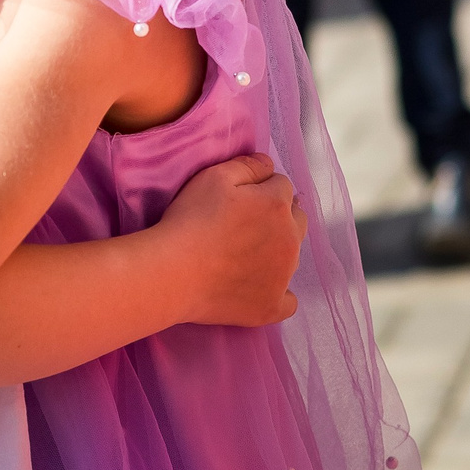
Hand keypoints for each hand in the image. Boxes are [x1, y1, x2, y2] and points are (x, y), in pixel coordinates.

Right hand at [160, 152, 304, 327]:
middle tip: (242, 226)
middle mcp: (290, 239)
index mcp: (277, 204)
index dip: (260, 189)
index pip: (282, 186)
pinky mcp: (272, 306)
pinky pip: (289, 302)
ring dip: (276, 252)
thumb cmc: (190, 221)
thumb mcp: (214, 177)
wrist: (173, 272)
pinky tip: (259, 289)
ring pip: (292, 257)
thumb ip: (247, 165)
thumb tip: (267, 163)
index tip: (237, 200)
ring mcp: (284, 276)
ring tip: (241, 257)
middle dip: (277, 217)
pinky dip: (278, 295)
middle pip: (295, 219)